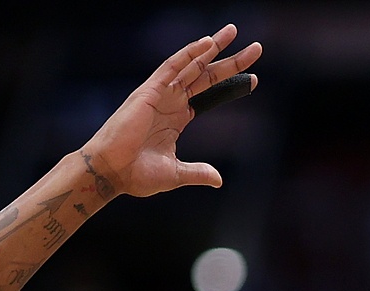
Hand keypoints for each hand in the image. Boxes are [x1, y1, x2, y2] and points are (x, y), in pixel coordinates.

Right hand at [80, 26, 261, 197]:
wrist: (112, 172)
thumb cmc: (137, 174)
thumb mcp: (176, 174)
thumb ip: (197, 172)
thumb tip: (218, 179)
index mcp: (178, 118)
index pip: (209, 95)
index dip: (231, 87)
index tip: (254, 80)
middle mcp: (171, 101)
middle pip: (207, 75)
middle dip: (232, 63)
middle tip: (257, 49)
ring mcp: (161, 93)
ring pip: (192, 65)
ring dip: (213, 48)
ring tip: (233, 32)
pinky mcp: (150, 90)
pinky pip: (172, 66)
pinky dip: (189, 53)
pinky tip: (207, 43)